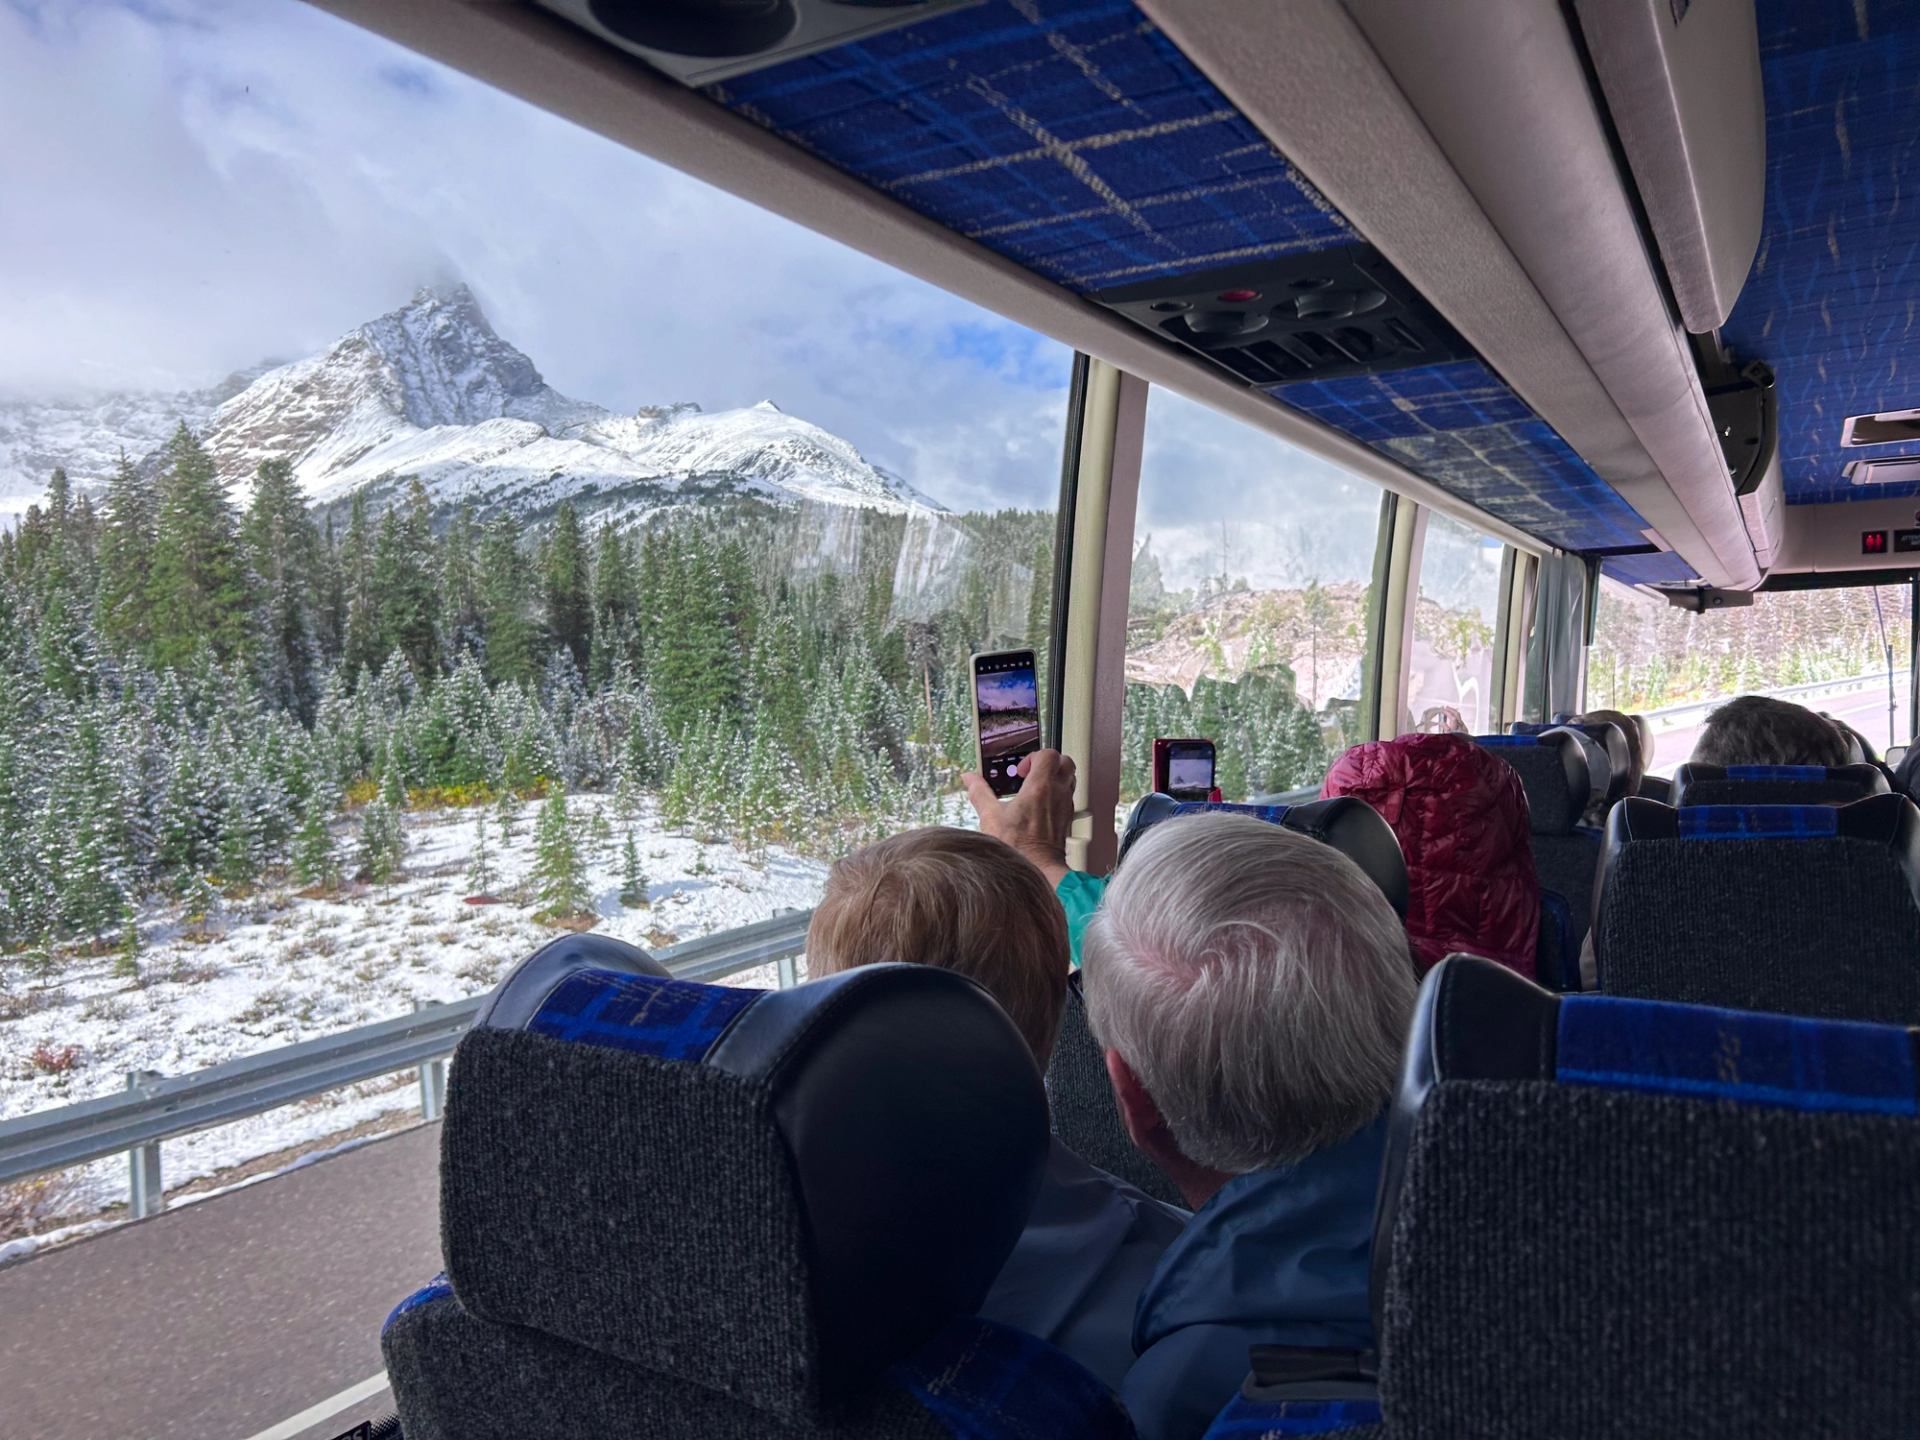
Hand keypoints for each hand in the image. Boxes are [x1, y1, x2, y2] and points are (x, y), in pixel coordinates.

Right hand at [963, 750, 1075, 887]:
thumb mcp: (991, 817)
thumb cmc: (1018, 847)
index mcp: (1039, 787)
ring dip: (1055, 777)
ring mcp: (1065, 805)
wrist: (1039, 868)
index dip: (1034, 756)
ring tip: (1036, 787)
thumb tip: (969, 778)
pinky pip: (1068, 796)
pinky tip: (1040, 805)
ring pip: (1069, 778)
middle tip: (1032, 773)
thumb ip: (980, 793)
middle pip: (1065, 762)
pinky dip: (1057, 793)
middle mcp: (1057, 793)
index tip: (1021, 770)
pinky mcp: (1067, 818)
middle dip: (1048, 762)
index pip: (1048, 754)